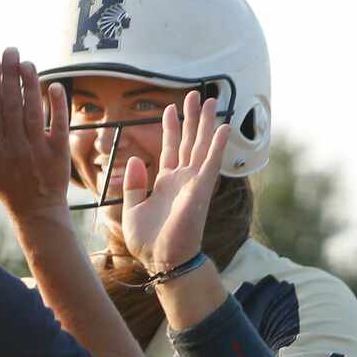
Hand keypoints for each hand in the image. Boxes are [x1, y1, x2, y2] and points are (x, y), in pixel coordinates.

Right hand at [0, 48, 69, 218]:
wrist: (35, 211)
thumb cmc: (6, 181)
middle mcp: (13, 147)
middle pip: (11, 104)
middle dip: (9, 73)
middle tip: (10, 50)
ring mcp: (37, 150)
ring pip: (33, 111)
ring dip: (30, 84)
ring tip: (27, 62)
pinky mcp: (58, 154)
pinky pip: (59, 125)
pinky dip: (57, 105)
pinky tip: (54, 85)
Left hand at [121, 91, 230, 272]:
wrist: (161, 261)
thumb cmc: (147, 241)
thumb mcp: (132, 208)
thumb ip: (135, 184)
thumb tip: (135, 159)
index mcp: (165, 183)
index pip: (170, 148)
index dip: (171, 128)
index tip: (170, 108)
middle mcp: (182, 179)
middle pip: (189, 141)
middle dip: (192, 118)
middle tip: (196, 95)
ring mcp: (193, 183)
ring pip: (202, 146)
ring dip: (207, 123)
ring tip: (211, 100)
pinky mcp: (200, 191)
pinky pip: (211, 163)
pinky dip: (217, 145)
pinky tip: (224, 127)